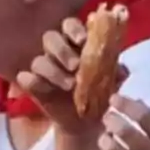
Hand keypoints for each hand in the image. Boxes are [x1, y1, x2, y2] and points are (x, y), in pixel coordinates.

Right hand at [15, 17, 127, 135]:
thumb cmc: (99, 96)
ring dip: (53, 71)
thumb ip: (117, 74)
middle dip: (62, 50)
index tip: (83, 40)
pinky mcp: (33, 85)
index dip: (75, 29)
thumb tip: (123, 70)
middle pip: (50, 38)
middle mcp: (57, 52)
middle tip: (75, 65)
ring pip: (39, 60)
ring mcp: (44, 68)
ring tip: (70, 85)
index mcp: (76, 44)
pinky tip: (43, 89)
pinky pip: (26, 78)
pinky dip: (33, 81)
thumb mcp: (112, 84)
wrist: (87, 123)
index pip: (70, 26)